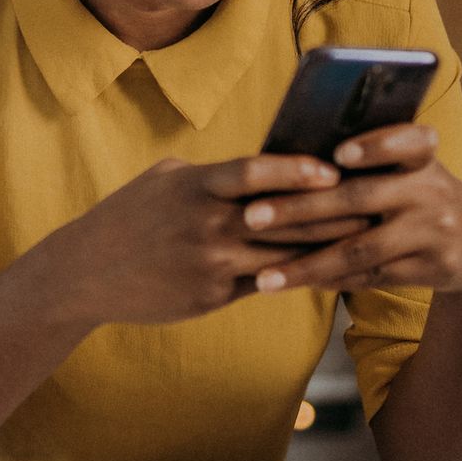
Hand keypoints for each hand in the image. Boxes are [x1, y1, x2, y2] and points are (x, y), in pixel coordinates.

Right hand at [32, 154, 372, 326]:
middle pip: (282, 217)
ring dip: (325, 248)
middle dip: (331, 212)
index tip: (333, 170)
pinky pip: (264, 284)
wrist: (85, 273)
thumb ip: (212, 173)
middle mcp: (205, 224)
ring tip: (365, 241)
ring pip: (281, 255)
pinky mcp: (211, 297)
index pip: (254, 172)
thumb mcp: (164, 178)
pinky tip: (327, 273)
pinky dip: (296, 276)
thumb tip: (262, 164)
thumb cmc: (128, 217)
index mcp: (195, 186)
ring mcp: (210, 264)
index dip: (296, 171)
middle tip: (376, 204)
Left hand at [238, 123, 461, 294]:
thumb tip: (286, 164)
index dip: (376, 146)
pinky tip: (295, 283)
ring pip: (360, 249)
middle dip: (301, 208)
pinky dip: (330, 280)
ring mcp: (434, 232)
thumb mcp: (408, 169)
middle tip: (252, 217)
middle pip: (359, 198)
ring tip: (264, 276)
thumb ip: (367, 161)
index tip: (340, 154)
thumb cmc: (417, 193)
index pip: (407, 141)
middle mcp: (432, 191)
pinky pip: (371, 277)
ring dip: (307, 265)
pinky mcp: (432, 269)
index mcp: (423, 156)